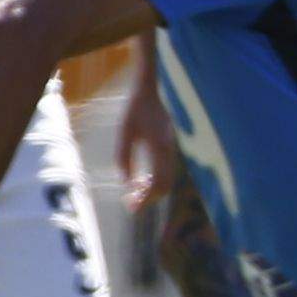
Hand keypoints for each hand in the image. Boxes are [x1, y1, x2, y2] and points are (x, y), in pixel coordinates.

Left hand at [109, 61, 174, 219]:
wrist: (150, 90)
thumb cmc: (134, 109)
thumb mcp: (124, 134)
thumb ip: (124, 158)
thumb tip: (126, 183)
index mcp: (159, 148)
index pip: (157, 184)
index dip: (144, 199)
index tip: (130, 206)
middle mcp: (169, 151)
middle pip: (165, 187)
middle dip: (148, 199)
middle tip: (129, 204)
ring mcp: (172, 150)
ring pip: (167, 182)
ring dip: (151, 191)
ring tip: (132, 192)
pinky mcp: (170, 149)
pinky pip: (166, 172)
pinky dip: (155, 181)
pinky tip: (141, 180)